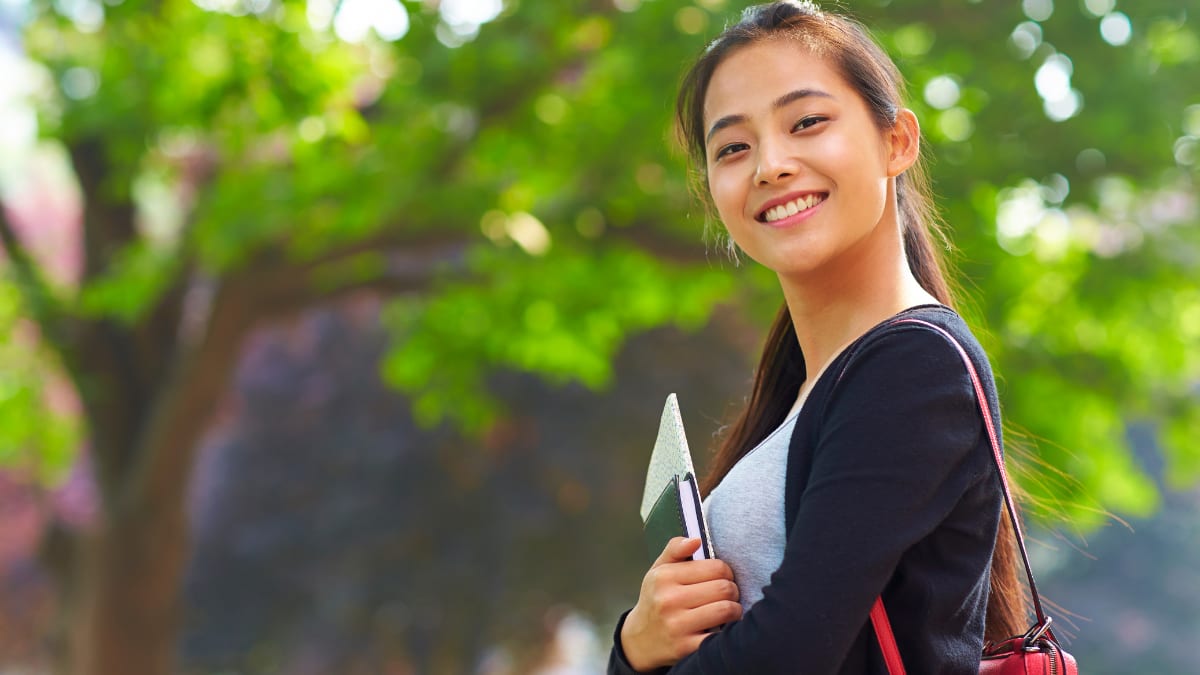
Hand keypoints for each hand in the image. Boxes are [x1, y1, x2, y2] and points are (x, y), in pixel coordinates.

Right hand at [619, 537, 742, 670]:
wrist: (639, 640)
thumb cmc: (655, 599)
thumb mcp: (658, 570)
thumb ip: (675, 549)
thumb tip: (696, 540)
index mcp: (664, 577)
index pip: (716, 567)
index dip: (726, 572)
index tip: (722, 578)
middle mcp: (668, 600)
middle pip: (724, 588)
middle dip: (732, 590)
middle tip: (728, 595)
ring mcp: (677, 625)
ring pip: (726, 610)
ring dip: (734, 610)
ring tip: (728, 610)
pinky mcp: (685, 647)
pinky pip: (721, 635)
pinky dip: (728, 630)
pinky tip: (723, 627)